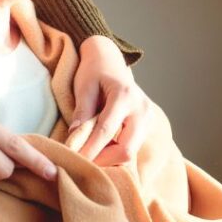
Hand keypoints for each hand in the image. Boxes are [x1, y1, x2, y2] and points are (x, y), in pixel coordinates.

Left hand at [64, 35, 150, 163]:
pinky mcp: (147, 125)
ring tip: (88, 153)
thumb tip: (75, 141)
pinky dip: (115, 153)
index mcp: (125, 96)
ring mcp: (148, 118)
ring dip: (109, 158)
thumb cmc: (94, 71)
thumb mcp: (84, 87)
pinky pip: (132, 147)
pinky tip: (100, 149)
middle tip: (82, 161)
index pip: (106, 132)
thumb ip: (82, 113)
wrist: (110, 59)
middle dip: (103, 160)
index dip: (89, 150)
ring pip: (131, 152)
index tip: (73, 160)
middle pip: (126, 150)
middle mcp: (141, 109)